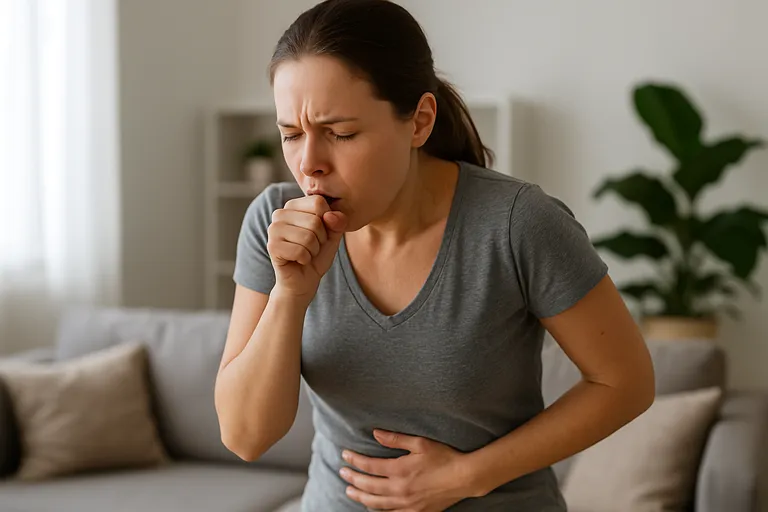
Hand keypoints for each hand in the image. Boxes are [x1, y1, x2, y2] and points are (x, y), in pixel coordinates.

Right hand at [267, 194, 347, 298]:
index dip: (328, 221)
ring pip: (308, 237)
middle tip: (312, 247)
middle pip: (315, 220)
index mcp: (294, 205)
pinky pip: (299, 251)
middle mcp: (280, 213)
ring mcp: (273, 229)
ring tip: (306, 253)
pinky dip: (305, 259)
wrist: (303, 281)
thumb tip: (331, 215)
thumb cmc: (317, 255)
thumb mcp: (333, 235)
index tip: (321, 233)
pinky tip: (298, 260)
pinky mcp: (272, 246)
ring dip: (313, 250)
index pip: (318, 202)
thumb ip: (337, 222)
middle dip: (321, 239)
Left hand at [339, 429, 473, 511]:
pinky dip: (378, 511)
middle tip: (341, 472)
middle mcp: (399, 489)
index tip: (345, 454)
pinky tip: (372, 507)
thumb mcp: (420, 442)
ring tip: (350, 490)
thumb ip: (396, 439)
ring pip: (375, 503)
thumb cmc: (444, 457)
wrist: (464, 478)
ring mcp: (406, 504)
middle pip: (368, 485)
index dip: (354, 460)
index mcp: (399, 470)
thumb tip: (375, 433)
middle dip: (352, 478)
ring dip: (360, 496)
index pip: (369, 466)